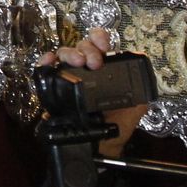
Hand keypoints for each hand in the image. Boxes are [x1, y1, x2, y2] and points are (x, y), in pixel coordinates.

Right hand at [37, 29, 144, 157]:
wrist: (101, 147)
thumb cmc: (118, 125)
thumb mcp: (137, 104)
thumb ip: (140, 83)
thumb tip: (140, 61)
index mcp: (104, 68)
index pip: (99, 43)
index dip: (99, 39)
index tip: (104, 48)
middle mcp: (85, 69)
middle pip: (80, 45)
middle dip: (87, 49)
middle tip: (93, 62)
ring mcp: (69, 77)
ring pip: (64, 54)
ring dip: (69, 53)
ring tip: (76, 63)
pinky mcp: (54, 88)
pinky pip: (46, 70)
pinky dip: (45, 61)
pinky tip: (49, 61)